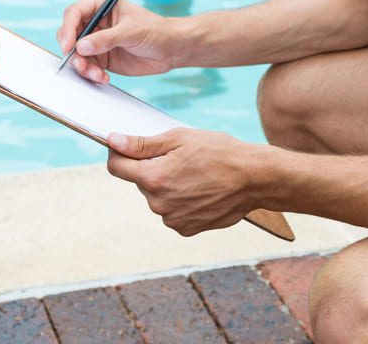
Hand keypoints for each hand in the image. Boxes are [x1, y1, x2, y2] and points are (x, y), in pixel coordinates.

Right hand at [56, 0, 175, 82]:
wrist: (171, 49)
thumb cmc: (155, 31)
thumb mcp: (131, 32)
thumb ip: (106, 39)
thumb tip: (81, 46)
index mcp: (100, 5)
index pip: (74, 13)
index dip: (67, 29)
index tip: (69, 45)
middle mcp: (95, 23)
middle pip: (70, 35)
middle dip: (72, 51)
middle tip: (81, 64)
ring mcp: (97, 41)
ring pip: (77, 55)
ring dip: (83, 67)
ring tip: (97, 74)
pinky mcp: (102, 58)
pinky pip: (88, 67)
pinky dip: (92, 74)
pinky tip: (104, 77)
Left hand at [106, 128, 257, 236]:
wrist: (254, 178)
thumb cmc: (220, 152)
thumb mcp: (179, 139)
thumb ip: (142, 144)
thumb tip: (114, 141)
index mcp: (153, 178)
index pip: (116, 167)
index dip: (120, 153)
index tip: (129, 147)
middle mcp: (158, 203)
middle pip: (141, 182)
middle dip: (153, 169)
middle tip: (181, 159)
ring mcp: (172, 219)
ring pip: (157, 197)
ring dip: (168, 186)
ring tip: (195, 175)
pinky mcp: (186, 229)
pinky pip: (173, 212)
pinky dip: (181, 201)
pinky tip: (200, 190)